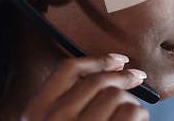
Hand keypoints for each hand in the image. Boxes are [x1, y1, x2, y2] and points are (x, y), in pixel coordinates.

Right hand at [20, 54, 149, 120]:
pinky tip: (136, 120)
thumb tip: (112, 69)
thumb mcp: (50, 120)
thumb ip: (64, 102)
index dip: (96, 60)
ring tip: (131, 112)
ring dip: (131, 101)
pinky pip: (132, 112)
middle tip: (137, 76)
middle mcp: (52, 120)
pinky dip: (139, 114)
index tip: (117, 59)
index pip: (67, 70)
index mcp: (34, 113)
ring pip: (117, 96)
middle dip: (122, 77)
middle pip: (97, 81)